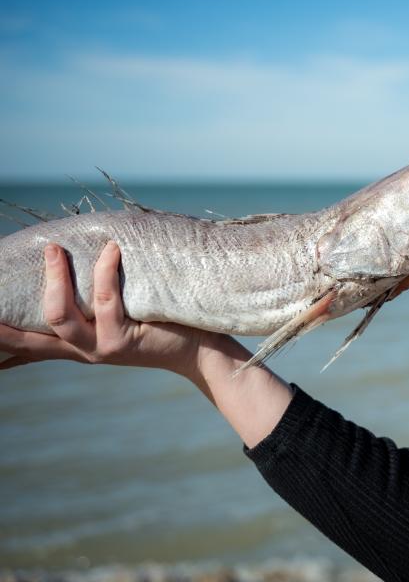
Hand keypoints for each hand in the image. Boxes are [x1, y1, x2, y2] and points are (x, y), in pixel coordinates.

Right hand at [0, 241, 231, 375]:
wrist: (198, 349)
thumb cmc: (159, 322)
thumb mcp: (116, 317)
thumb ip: (91, 302)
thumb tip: (73, 260)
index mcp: (74, 346)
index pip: (24, 344)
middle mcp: (81, 350)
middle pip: (27, 336)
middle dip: (4, 316)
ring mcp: (100, 348)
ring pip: (61, 315)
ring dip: (56, 278)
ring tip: (54, 249)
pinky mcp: (124, 340)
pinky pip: (106, 301)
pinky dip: (105, 271)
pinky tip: (111, 249)